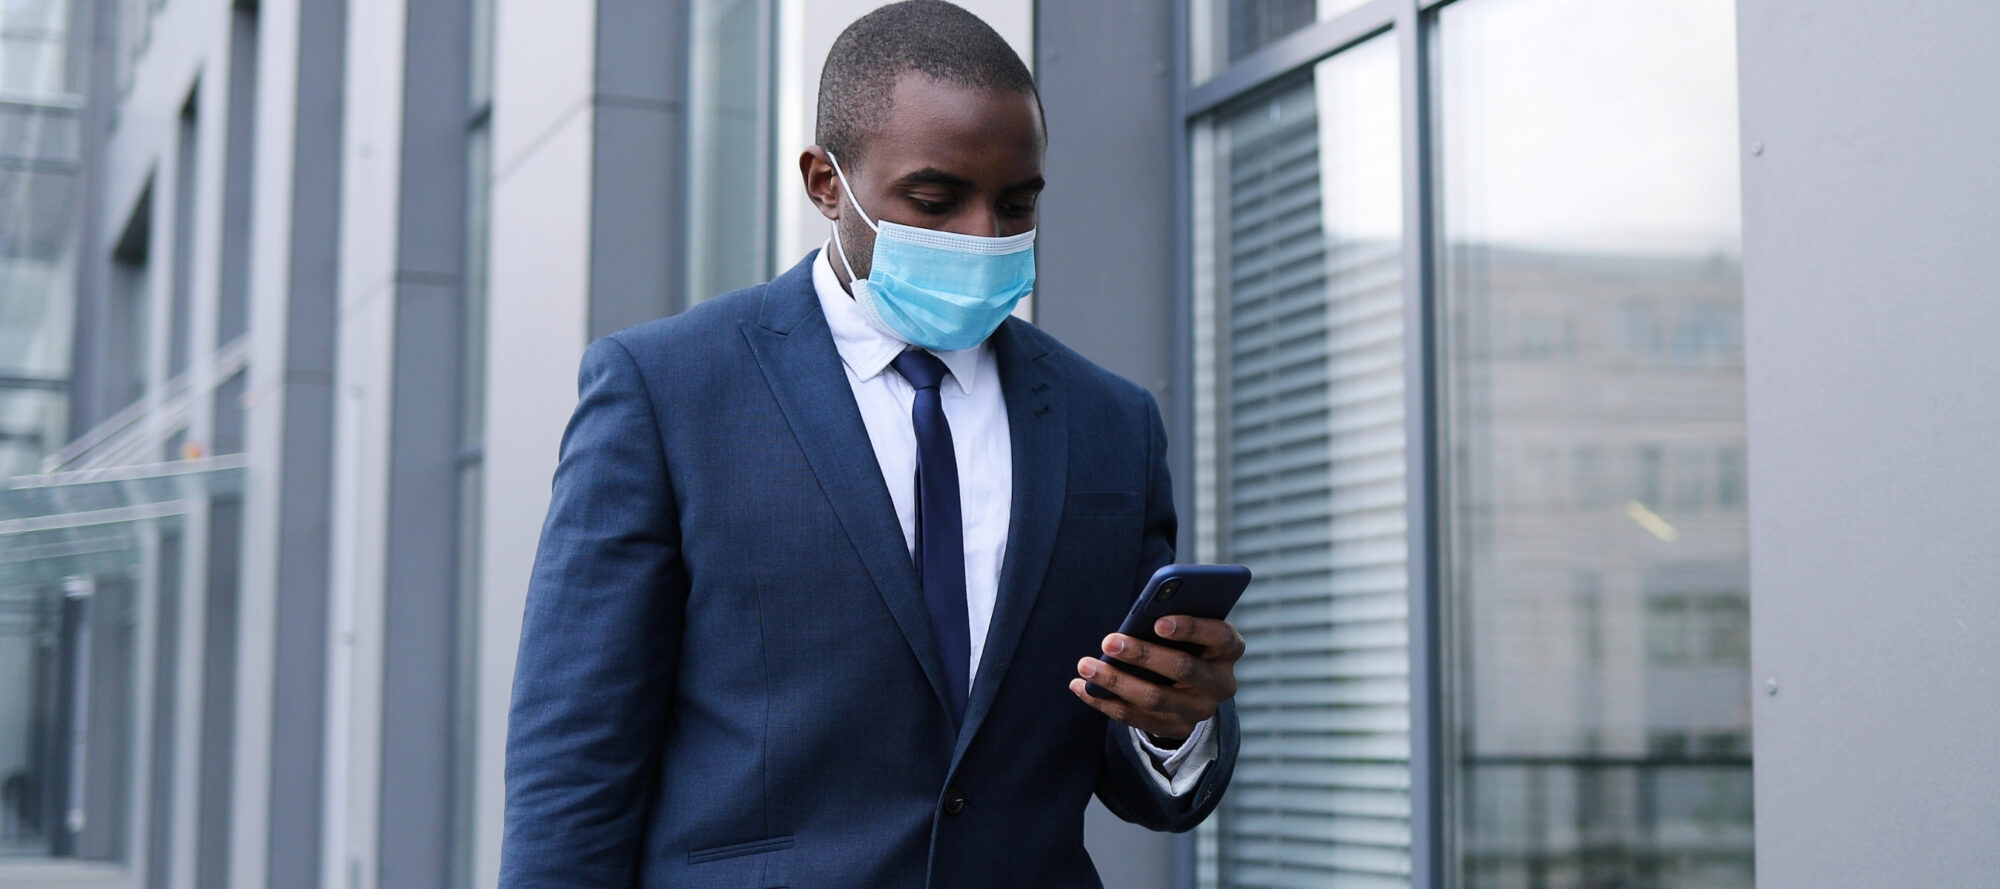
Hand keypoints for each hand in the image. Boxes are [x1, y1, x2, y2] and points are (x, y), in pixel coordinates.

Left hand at [1068, 615, 1244, 741]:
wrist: (1193, 686)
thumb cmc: (1185, 640)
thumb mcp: (1188, 627)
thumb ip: (1172, 618)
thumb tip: (1139, 615)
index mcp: (1229, 649)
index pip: (1219, 636)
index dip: (1191, 629)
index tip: (1158, 622)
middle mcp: (1221, 683)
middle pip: (1183, 670)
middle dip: (1143, 655)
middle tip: (1108, 641)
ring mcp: (1199, 710)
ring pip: (1155, 699)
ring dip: (1116, 681)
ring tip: (1085, 665)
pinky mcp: (1175, 729)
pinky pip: (1135, 719)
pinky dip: (1104, 702)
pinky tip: (1080, 686)